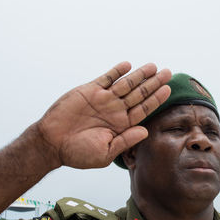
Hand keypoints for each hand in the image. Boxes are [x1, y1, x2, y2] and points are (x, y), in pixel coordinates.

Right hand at [37, 62, 171, 168]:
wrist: (52, 143)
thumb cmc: (77, 153)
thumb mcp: (105, 152)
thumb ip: (125, 141)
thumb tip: (145, 131)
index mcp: (121, 126)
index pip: (144, 110)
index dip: (156, 100)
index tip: (168, 90)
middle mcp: (115, 111)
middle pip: (139, 94)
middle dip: (154, 83)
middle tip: (168, 72)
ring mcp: (103, 99)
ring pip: (126, 84)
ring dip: (139, 75)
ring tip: (153, 66)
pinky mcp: (90, 91)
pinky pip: (106, 78)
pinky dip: (116, 72)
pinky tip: (128, 65)